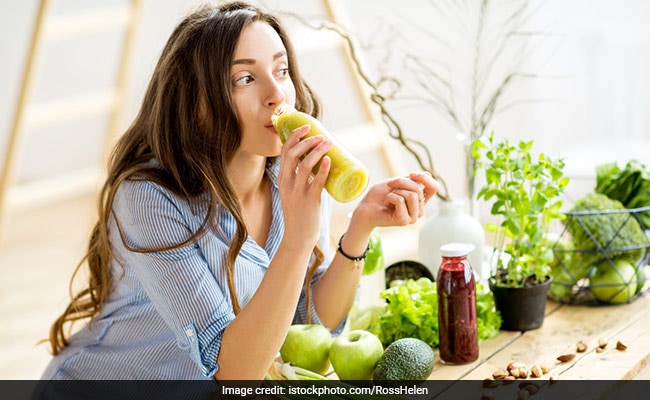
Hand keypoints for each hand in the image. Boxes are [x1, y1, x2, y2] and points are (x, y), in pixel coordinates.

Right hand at [277, 125, 331, 242]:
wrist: (298, 237)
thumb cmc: (301, 213)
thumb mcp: (295, 192)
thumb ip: (304, 178)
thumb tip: (321, 162)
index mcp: (283, 179)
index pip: (284, 152)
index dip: (294, 136)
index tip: (306, 127)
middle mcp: (287, 183)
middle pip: (292, 154)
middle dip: (306, 141)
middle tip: (320, 135)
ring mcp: (297, 192)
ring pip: (304, 165)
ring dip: (317, 151)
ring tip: (328, 143)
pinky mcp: (309, 201)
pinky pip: (316, 182)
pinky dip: (322, 169)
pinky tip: (328, 161)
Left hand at [350, 171, 439, 232]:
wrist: (365, 208)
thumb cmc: (379, 196)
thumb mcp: (396, 183)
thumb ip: (411, 180)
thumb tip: (428, 175)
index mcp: (420, 200)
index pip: (434, 188)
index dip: (425, 178)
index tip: (411, 174)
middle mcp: (419, 210)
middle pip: (419, 188)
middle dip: (401, 182)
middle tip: (389, 186)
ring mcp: (412, 217)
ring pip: (412, 195)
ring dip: (396, 191)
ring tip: (388, 197)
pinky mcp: (404, 221)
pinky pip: (401, 200)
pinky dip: (390, 197)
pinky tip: (386, 204)